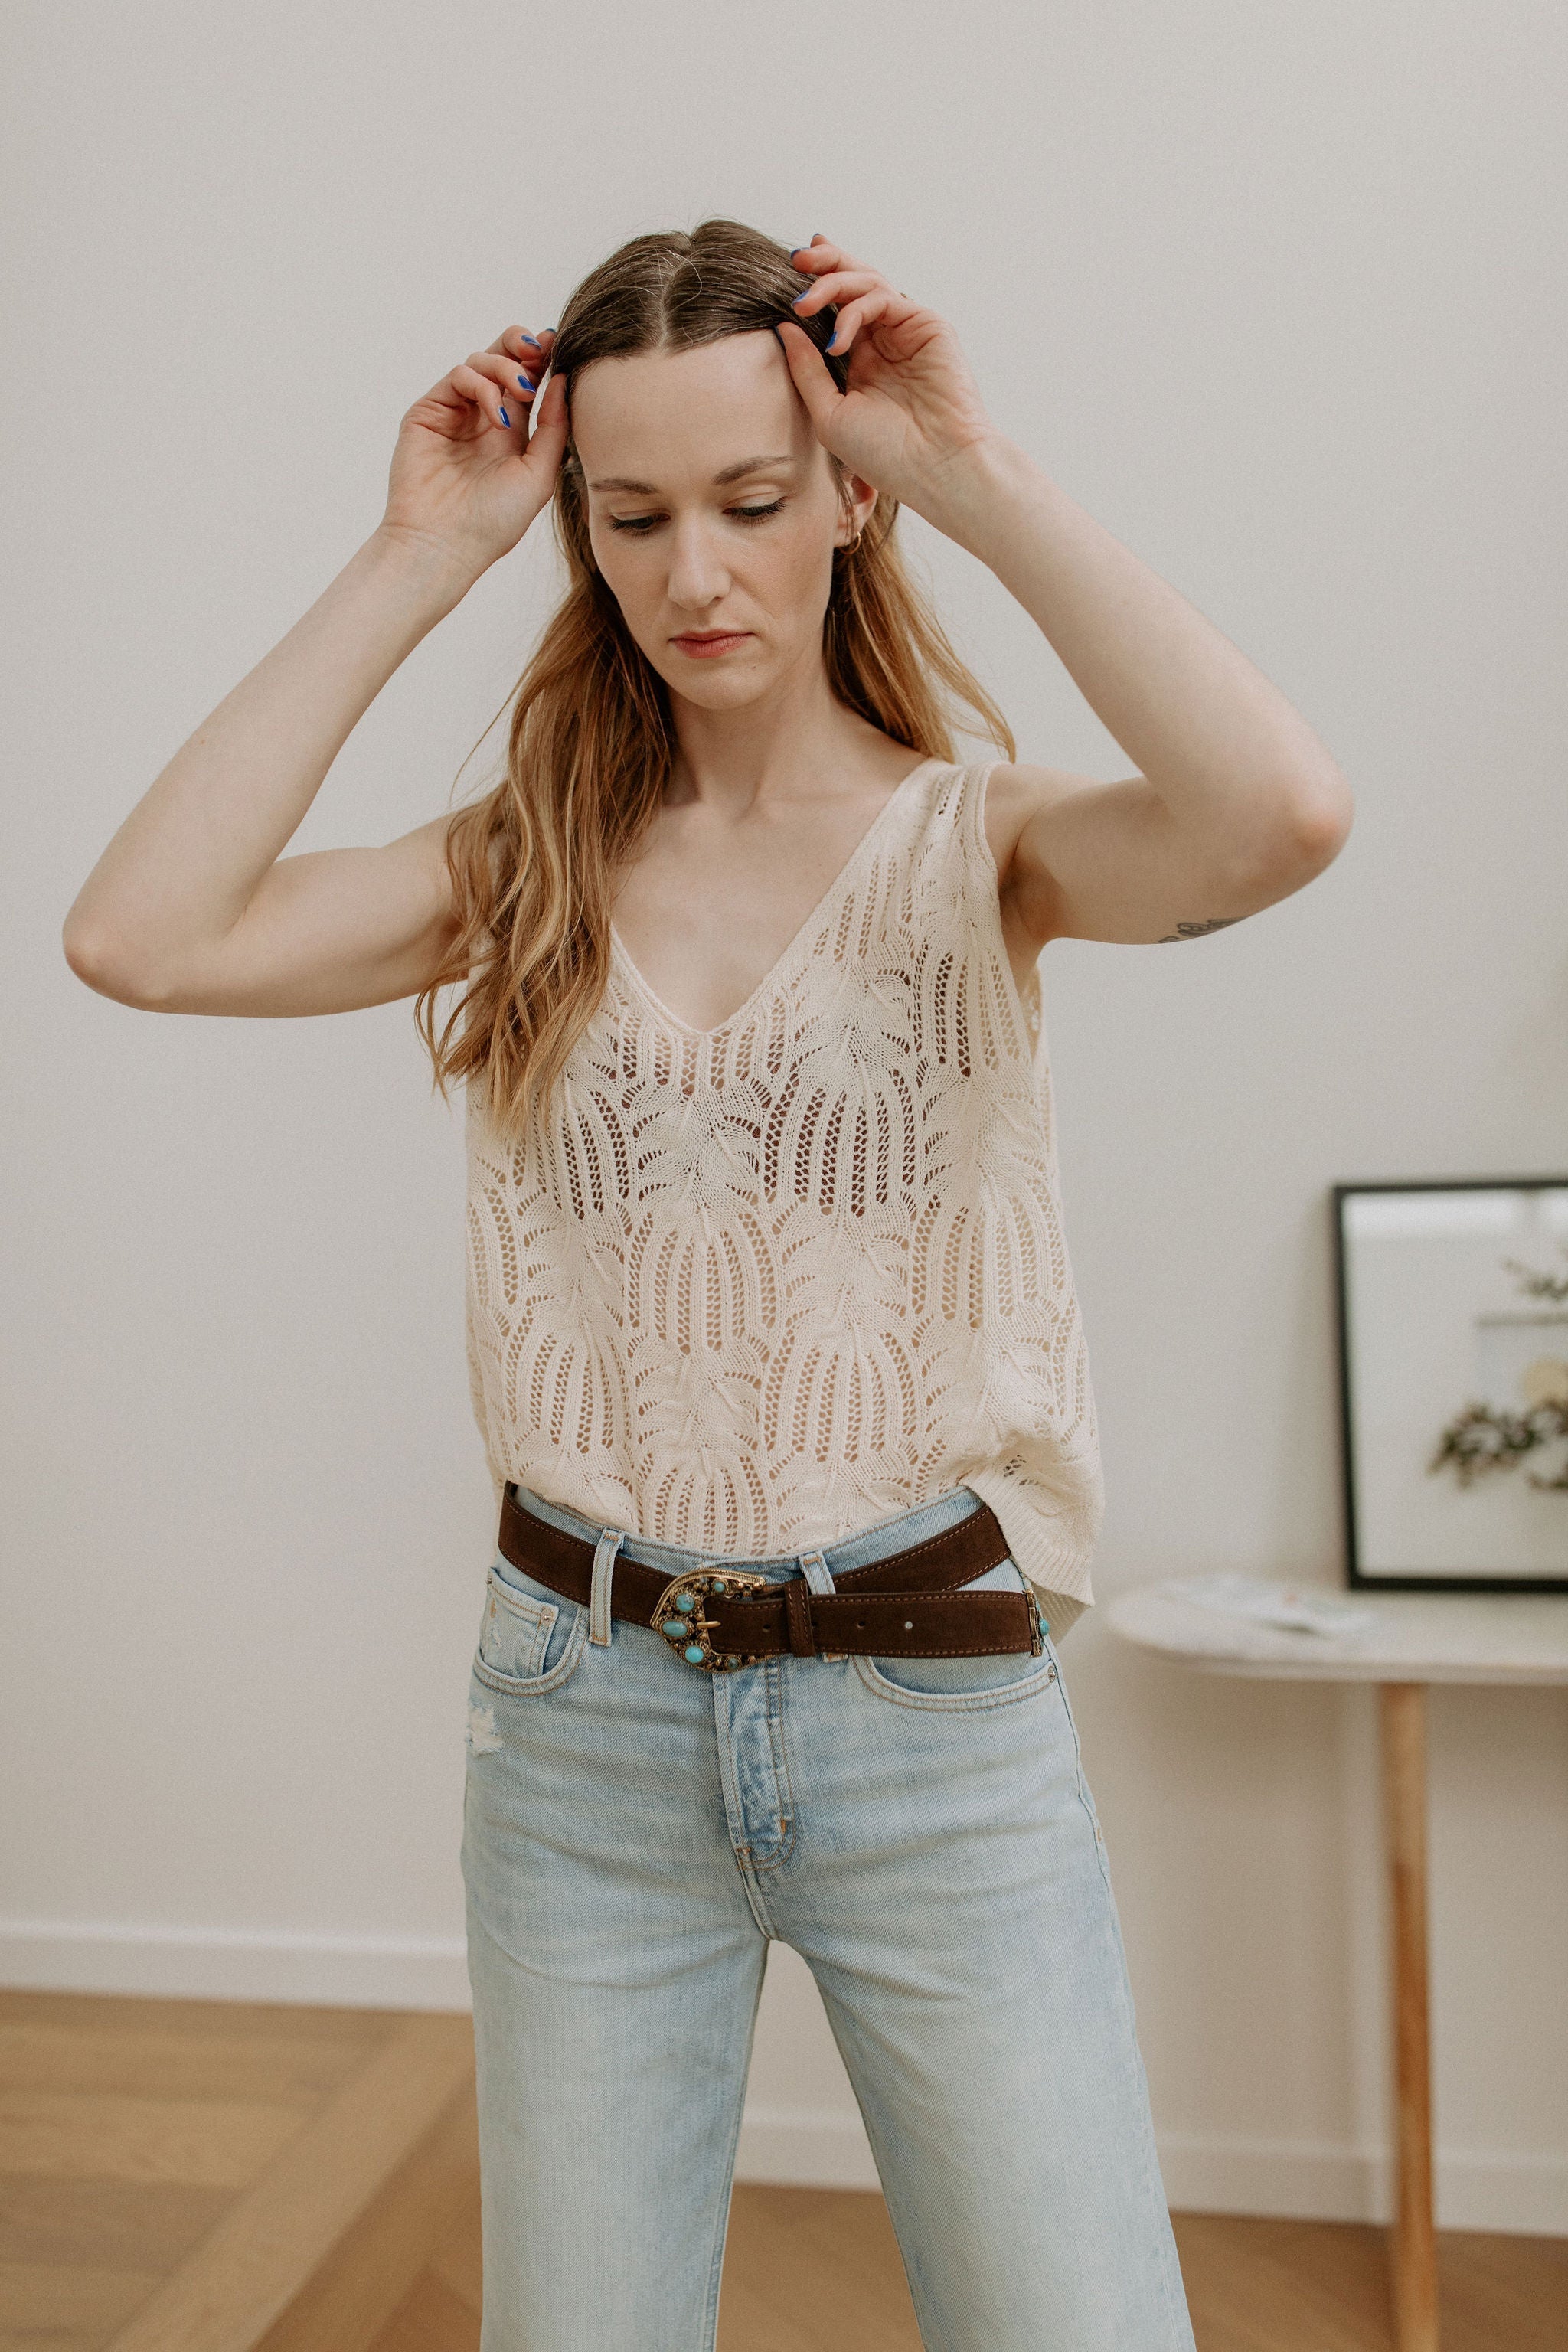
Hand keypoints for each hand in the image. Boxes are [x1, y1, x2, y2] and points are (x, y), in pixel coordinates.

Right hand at [378, 324, 567, 579]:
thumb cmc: (494, 522)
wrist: (446, 544)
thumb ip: (554, 427)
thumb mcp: (539, 475)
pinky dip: (481, 385)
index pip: (527, 381)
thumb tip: (562, 379)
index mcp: (511, 432)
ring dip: (505, 368)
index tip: (560, 346)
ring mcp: (454, 413)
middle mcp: (482, 418)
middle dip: (522, 346)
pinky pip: (457, 377)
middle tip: (539, 348)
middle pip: (501, 359)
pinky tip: (496, 414)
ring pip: (479, 362)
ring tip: (521, 393)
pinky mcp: (429, 412)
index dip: (542, 359)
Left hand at [775, 237, 995, 515]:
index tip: (790, 270)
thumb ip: (807, 369)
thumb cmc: (885, 454)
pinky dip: (855, 310)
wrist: (934, 468)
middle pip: (854, 283)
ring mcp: (907, 331)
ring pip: (868, 283)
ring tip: (804, 303)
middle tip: (796, 259)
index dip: (818, 283)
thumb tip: (784, 327)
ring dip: (833, 283)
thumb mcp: (829, 413)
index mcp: (864, 360)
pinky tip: (838, 340)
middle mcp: (886, 341)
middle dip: (825, 264)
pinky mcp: (928, 325)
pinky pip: (885, 298)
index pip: (838, 308)